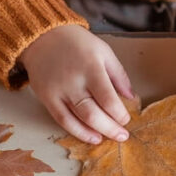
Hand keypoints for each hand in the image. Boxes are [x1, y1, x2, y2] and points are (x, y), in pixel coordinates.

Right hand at [18, 24, 135, 144]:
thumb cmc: (78, 43)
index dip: (119, 114)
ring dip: (96, 133)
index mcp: (91, 67)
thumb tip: (131, 97)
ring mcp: (58, 91)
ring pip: (78, 120)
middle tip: (123, 136)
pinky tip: (91, 137)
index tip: (126, 119)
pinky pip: (62, 120)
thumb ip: (119, 74)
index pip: (108, 99)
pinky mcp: (47, 98)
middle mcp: (74, 82)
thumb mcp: (104, 51)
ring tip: (109, 138)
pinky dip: (78, 132)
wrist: (43, 37)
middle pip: (94, 114)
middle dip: (111, 128)